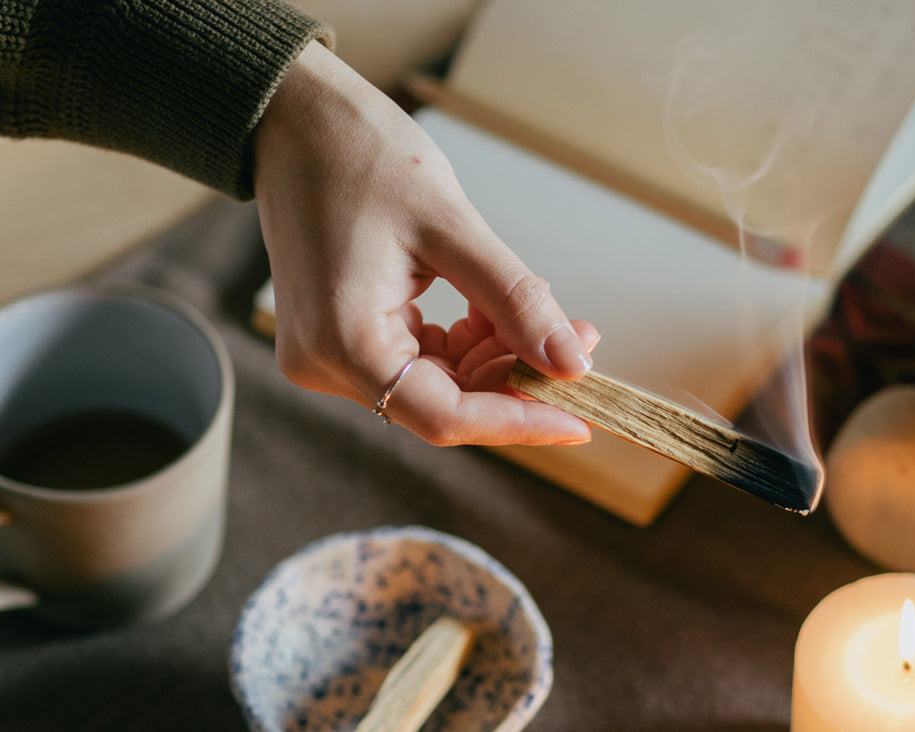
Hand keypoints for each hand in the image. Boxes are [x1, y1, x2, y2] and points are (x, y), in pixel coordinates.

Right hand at [252, 42, 598, 445]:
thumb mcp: (452, 228)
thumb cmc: (358, 154)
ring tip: (542, 314)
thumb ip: (514, 301)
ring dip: (493, 357)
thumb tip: (569, 363)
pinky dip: (462, 343)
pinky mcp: (339, 334)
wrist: (294, 120)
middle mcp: (326, 362)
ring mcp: (328, 351)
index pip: (445, 416)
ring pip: (435, 384)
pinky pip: (415, 359)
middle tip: (577, 341)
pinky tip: (492, 310)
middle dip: (516, 377)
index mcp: (344, 341)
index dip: (520, 421)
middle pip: (443, 404)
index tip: (581, 418)